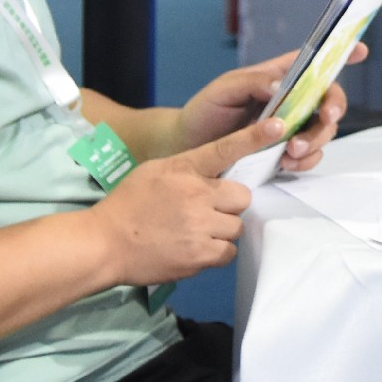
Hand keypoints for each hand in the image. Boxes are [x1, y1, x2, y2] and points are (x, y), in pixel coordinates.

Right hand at [93, 153, 254, 285]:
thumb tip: (215, 174)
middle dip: (229, 205)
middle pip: (242, 198)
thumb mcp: (154, 171)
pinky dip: (216, 252)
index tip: (278, 126)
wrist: (104, 244)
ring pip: (236, 227)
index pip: (224, 149)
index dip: (253, 137)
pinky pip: (228, 253)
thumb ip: (188, 169)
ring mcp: (200, 227)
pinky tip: (195, 247)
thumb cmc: (127, 205)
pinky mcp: (200, 256)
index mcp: (184, 170)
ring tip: (196, 231)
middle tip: (206, 210)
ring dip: (223, 230)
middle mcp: (196, 196)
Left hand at [175, 41, 362, 174]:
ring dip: (316, 141)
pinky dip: (304, 161)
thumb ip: (253, 83)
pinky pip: (309, 157)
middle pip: (328, 101)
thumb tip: (280, 87)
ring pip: (323, 132)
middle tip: (324, 121)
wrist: (188, 148)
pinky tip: (286, 164)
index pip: (314, 62)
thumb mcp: (224, 89)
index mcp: (279, 76)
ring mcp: (291, 129)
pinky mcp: (285, 154)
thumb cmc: (205, 111)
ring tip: (291, 152)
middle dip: (332, 112)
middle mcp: (291, 101)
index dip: (340, 54)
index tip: (361, 51)